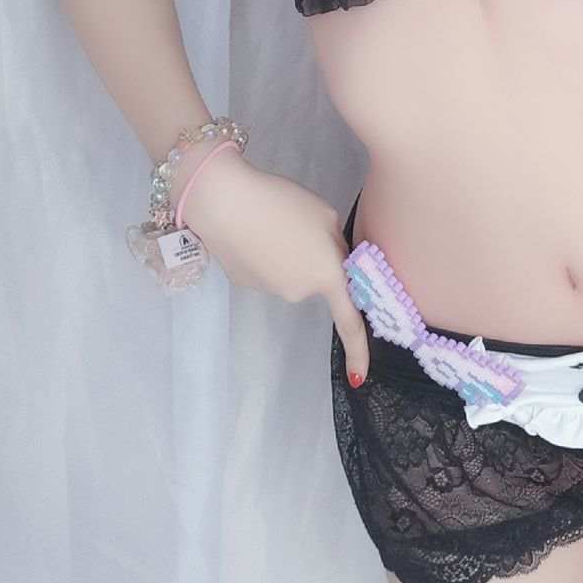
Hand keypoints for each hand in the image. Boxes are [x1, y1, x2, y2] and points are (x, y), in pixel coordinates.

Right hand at [177, 155, 371, 386]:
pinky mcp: (245, 284)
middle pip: (315, 278)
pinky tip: (253, 231)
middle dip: (313, 257)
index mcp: (327, 276)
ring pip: (290, 272)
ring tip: (272, 221)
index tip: (358, 379)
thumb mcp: (324, 216)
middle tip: (299, 221)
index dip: (357, 351)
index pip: (349, 322)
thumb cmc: (283, 203)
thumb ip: (336, 244)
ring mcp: (270, 291)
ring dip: (288, 253)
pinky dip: (264, 254)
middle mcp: (299, 292)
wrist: (224, 203)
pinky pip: (266, 270)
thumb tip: (330, 262)